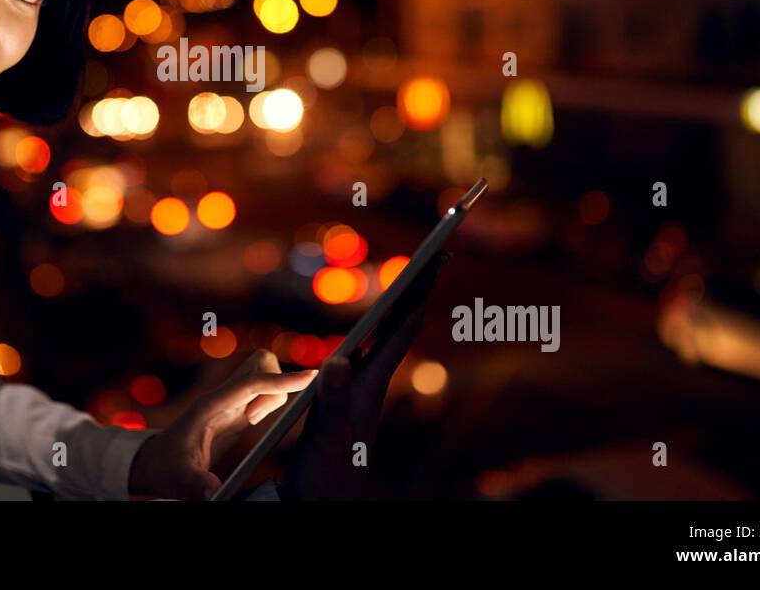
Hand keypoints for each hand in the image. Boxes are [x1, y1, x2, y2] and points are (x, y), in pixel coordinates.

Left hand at [128, 349, 316, 499]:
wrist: (153, 462)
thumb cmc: (164, 467)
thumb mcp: (178, 478)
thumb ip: (196, 483)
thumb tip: (213, 492)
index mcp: (210, 405)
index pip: (252, 383)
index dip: (282, 380)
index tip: (311, 376)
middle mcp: (222, 397)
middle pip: (260, 365)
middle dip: (275, 383)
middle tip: (256, 419)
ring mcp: (230, 402)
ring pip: (263, 376)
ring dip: (272, 395)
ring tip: (252, 424)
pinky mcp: (235, 412)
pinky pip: (261, 393)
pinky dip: (270, 401)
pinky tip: (256, 422)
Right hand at [280, 252, 449, 499]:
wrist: (322, 501)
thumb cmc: (326, 471)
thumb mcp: (327, 434)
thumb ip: (332, 397)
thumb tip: (339, 361)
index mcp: (372, 384)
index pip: (401, 328)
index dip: (418, 292)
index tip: (436, 260)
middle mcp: (373, 382)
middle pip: (400, 327)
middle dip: (417, 291)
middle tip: (437, 256)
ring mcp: (361, 390)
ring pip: (386, 339)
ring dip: (399, 307)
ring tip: (413, 282)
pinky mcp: (347, 398)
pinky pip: (368, 353)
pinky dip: (376, 330)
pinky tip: (374, 328)